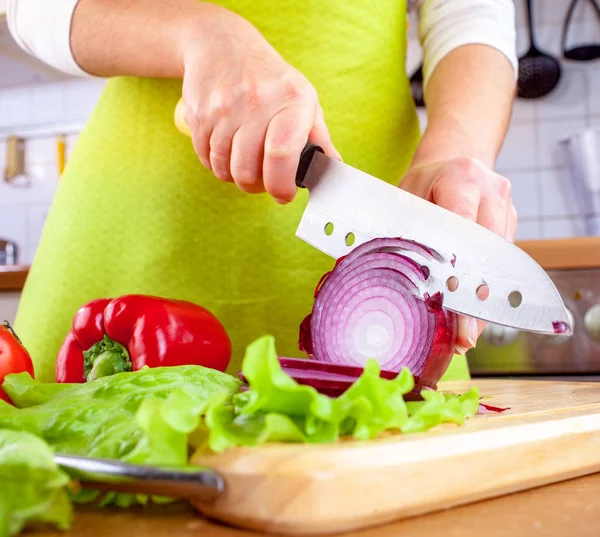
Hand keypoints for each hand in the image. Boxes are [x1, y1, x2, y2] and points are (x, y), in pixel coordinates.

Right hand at [179, 6, 339, 202]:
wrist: (221, 45)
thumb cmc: (269, 79)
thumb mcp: (303, 98)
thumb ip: (318, 138)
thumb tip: (332, 170)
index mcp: (290, 100)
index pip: (281, 155)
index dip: (281, 185)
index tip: (283, 194)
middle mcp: (255, 102)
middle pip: (248, 171)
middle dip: (256, 186)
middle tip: (263, 180)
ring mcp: (223, 108)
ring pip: (224, 169)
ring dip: (235, 176)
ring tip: (245, 162)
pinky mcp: (198, 114)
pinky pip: (205, 159)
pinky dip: (217, 164)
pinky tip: (227, 149)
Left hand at [399, 156, 517, 354]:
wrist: (452, 161)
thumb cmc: (421, 184)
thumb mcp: (404, 199)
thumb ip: (404, 233)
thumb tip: (388, 281)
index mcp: (462, 178)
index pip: (464, 229)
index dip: (459, 271)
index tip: (453, 304)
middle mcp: (492, 191)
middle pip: (488, 254)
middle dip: (476, 300)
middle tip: (464, 337)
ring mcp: (507, 208)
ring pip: (500, 265)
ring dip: (484, 302)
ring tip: (467, 335)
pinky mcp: (511, 224)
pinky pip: (502, 264)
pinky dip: (488, 291)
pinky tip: (474, 317)